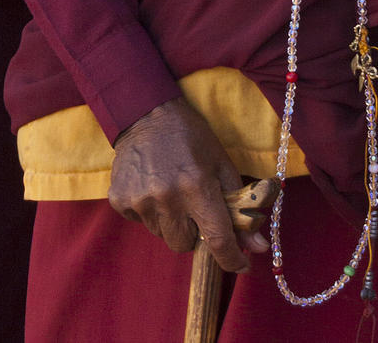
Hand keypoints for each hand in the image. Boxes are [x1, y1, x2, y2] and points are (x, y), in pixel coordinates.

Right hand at [108, 97, 268, 270]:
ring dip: (170, 222)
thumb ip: (239, 207)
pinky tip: (151, 187)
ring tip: (170, 192)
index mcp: (197, 187)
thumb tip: (258, 246)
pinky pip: (139, 221)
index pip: (217, 240)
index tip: (240, 264)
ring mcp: (139, 199)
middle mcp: (167, 197)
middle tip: (193, 210)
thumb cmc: (191, 138)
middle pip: (184, 244)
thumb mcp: (221, 165)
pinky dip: (148, 212)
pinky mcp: (119, 198)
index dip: (231, 259)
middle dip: (193, 233)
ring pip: (161, 234)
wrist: (146, 114)